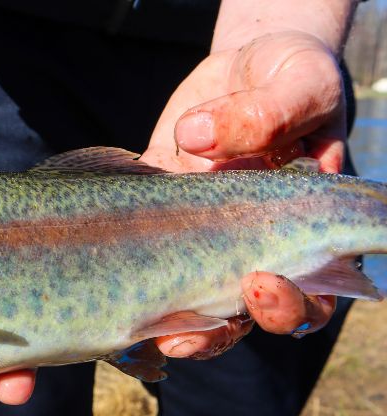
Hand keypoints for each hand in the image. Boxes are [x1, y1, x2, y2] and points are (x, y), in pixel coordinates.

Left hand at [140, 30, 342, 358]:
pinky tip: (109, 309)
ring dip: (174, 329)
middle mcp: (252, 251)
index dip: (291, 305)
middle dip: (221, 331)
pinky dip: (128, 297)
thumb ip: (267, 114)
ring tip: (151, 337)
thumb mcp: (297, 83)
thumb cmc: (290, 78)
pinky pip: (141, 273)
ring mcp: (200, 246)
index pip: (312, 294)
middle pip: (246, 318)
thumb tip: (193, 138)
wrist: (244, 72)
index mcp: (304, 234)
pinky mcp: (155, 228)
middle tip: (184, 330)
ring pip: (193, 310)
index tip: (259, 282)